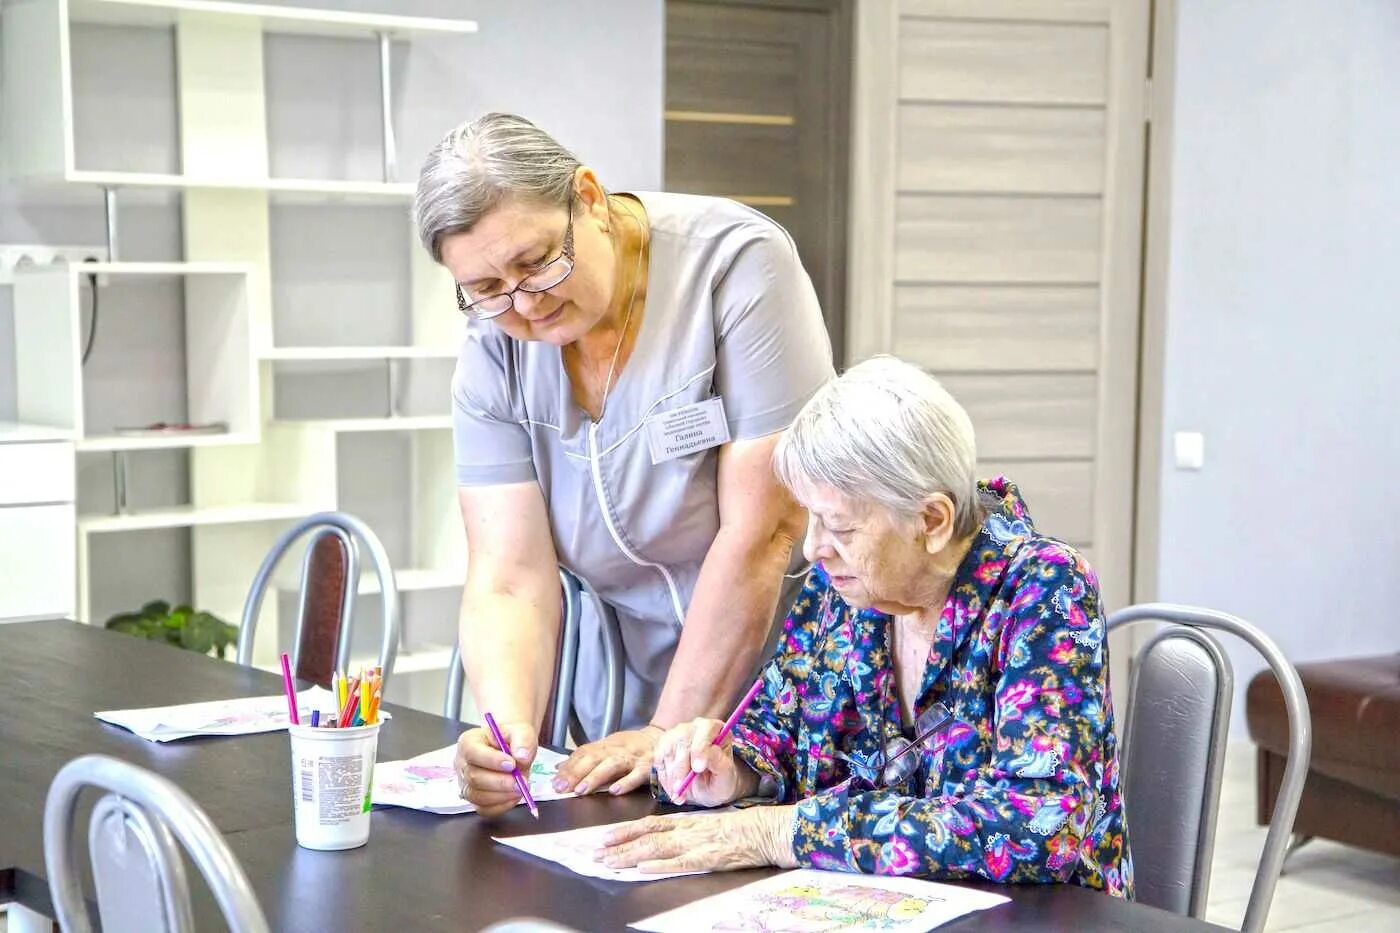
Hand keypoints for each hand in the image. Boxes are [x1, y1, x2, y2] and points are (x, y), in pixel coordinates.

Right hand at [454, 721, 537, 817]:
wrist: (513, 748)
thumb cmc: (512, 738)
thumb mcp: (520, 731)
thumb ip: (522, 740)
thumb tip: (522, 757)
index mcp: (468, 742)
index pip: (472, 752)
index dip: (491, 760)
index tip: (512, 764)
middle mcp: (462, 764)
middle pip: (473, 777)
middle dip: (499, 782)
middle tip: (521, 781)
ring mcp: (466, 784)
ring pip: (477, 796)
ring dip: (501, 795)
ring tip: (520, 788)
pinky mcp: (475, 799)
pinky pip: (483, 809)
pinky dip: (501, 806)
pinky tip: (514, 796)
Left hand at [553, 726, 662, 796]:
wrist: (662, 738)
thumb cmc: (632, 746)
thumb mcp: (608, 747)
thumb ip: (585, 758)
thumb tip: (559, 768)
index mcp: (606, 745)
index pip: (584, 754)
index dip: (569, 767)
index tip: (555, 781)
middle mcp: (617, 750)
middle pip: (594, 758)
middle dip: (576, 772)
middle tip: (562, 787)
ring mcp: (633, 758)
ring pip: (612, 765)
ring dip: (596, 777)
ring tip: (581, 790)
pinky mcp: (648, 767)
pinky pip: (637, 775)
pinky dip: (626, 782)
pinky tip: (615, 791)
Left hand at [595, 806, 798, 872]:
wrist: (768, 830)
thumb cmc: (743, 829)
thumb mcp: (711, 825)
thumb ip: (690, 831)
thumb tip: (666, 838)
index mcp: (688, 822)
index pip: (650, 824)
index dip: (625, 831)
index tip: (605, 837)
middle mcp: (688, 830)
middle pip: (646, 836)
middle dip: (618, 846)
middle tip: (595, 853)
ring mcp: (697, 843)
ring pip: (657, 848)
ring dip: (630, 855)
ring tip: (609, 862)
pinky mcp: (709, 858)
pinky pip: (681, 862)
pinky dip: (661, 865)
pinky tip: (644, 868)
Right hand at [653, 718, 742, 805]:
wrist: (705, 789)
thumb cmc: (718, 779)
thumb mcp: (725, 776)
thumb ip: (720, 763)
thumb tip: (710, 752)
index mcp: (715, 729)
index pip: (706, 729)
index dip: (700, 748)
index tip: (698, 768)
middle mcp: (694, 727)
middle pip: (683, 739)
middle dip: (681, 767)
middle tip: (681, 788)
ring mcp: (676, 734)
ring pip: (668, 750)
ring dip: (671, 775)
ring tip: (679, 793)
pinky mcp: (662, 745)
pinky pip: (658, 758)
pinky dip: (663, 776)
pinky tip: (673, 788)